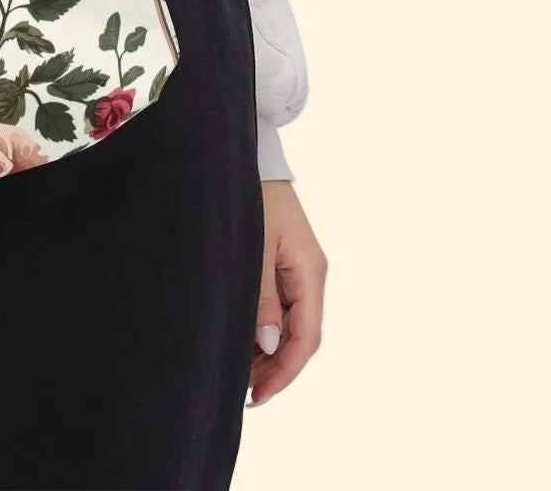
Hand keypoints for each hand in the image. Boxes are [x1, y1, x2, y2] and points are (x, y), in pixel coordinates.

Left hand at [249, 179, 325, 405]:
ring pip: (289, 323)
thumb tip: (267, 343)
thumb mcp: (254, 245)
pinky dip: (263, 328)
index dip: (284, 371)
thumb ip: (261, 296)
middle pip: (300, 335)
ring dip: (268, 351)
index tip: (259, 395)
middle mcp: (309, 273)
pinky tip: (243, 340)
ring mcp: (297, 267)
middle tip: (244, 392)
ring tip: (240, 373)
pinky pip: (279, 305)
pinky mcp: (282, 260)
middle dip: (275, 367)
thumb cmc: (252, 194)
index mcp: (310, 270)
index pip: (306, 337)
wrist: (246, 154)